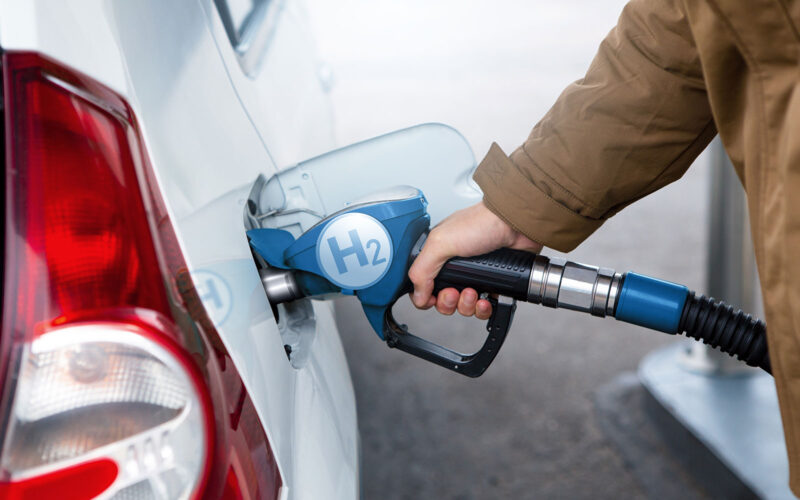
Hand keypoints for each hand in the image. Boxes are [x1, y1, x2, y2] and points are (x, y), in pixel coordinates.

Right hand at [408, 201, 541, 318]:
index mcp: (439, 255)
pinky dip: (483, 309)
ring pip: (463, 306)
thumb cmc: (482, 223)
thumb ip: (421, 270)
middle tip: (454, 292)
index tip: (433, 298)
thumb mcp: (441, 243)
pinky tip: (485, 300)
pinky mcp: (493, 284)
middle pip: (443, 299)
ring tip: (473, 292)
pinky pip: (483, 307)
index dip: (426, 297)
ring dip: (466, 305)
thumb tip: (416, 295)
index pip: (423, 284)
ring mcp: (475, 276)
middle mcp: (455, 266)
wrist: (516, 225)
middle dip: (448, 302)